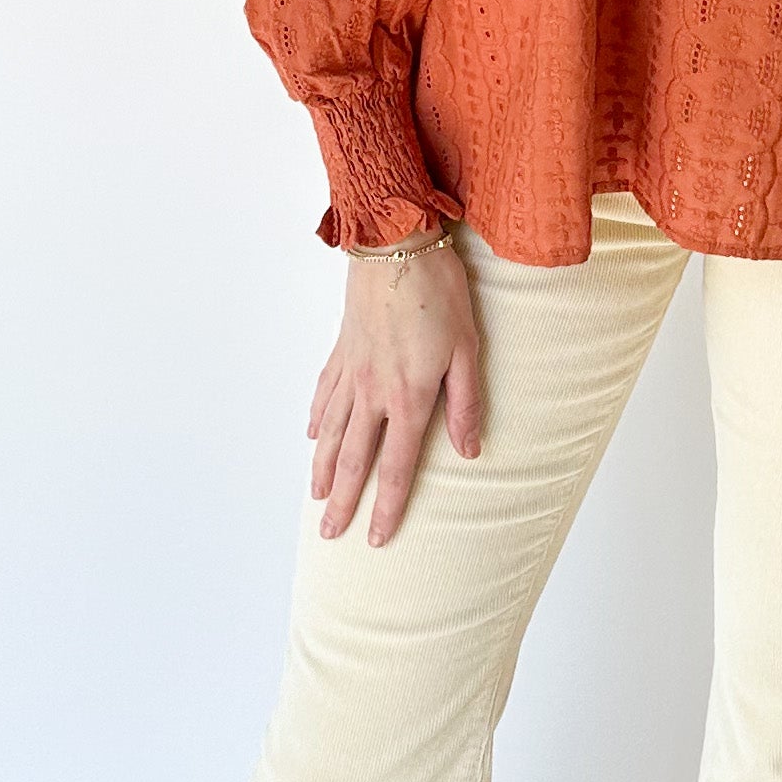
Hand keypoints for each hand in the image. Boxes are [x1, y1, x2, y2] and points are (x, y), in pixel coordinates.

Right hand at [309, 235, 484, 547]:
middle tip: (330, 533)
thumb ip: (466, 404)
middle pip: (354, 460)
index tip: (376, 537)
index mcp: (408, 397)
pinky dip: (317, 420)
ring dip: (322, 469)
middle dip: (342, 501)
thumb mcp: (468, 349)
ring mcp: (351, 372)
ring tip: (316, 497)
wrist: (394, 245)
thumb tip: (469, 451)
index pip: (397, 466)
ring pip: (331, 433)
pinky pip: (325, 394)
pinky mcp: (341, 350)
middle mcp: (372, 393)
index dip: (387, 507)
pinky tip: (312, 435)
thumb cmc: (439, 292)